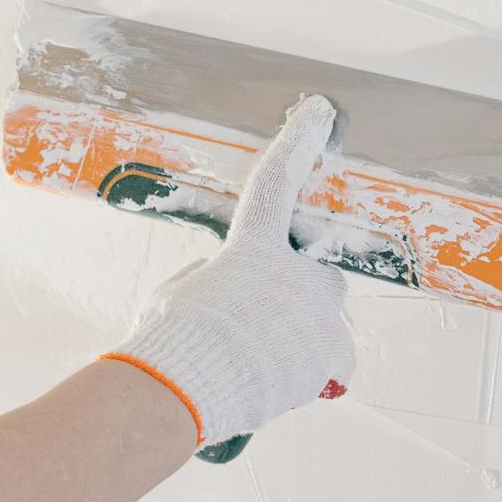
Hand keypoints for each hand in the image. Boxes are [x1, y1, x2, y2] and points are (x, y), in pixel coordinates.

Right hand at [102, 94, 353, 448]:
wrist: (183, 391)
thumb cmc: (169, 339)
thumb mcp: (180, 294)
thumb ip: (213, 279)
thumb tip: (227, 287)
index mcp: (253, 249)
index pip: (274, 183)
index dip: (296, 143)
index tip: (318, 111)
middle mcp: (297, 276)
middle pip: (316, 275)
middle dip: (296, 296)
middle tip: (257, 325)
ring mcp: (320, 319)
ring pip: (322, 323)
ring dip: (297, 339)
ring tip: (253, 368)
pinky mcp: (331, 361)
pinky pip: (328, 366)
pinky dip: (305, 376)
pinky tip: (269, 386)